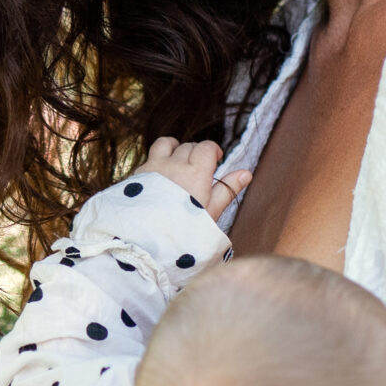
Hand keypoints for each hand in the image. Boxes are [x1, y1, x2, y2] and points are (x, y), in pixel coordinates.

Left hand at [132, 136, 252, 223]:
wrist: (147, 241)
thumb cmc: (184, 230)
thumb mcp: (211, 212)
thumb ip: (227, 190)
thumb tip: (247, 173)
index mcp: (196, 173)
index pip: (206, 147)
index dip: (213, 151)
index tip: (215, 160)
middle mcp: (174, 164)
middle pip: (188, 146)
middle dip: (196, 153)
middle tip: (198, 170)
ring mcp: (154, 167)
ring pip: (166, 144)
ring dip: (174, 149)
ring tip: (178, 162)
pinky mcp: (138, 174)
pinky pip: (150, 156)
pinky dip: (158, 159)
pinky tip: (161, 175)